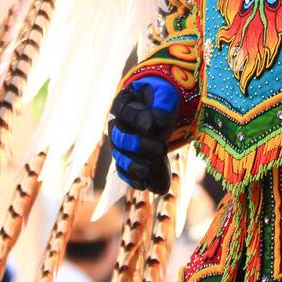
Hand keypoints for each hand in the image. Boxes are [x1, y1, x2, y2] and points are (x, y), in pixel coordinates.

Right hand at [109, 77, 178, 194]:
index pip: (126, 111)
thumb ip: (159, 107)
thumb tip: (151, 126)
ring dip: (133, 166)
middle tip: (162, 149)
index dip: (137, 119)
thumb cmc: (162, 101)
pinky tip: (145, 184)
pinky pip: (124, 172)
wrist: (164, 111)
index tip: (151, 126)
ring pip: (120, 158)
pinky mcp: (126, 160)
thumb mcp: (165, 97)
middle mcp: (116, 125)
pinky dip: (133, 179)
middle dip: (139, 145)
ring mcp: (119, 145)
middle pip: (120, 138)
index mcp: (124, 103)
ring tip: (149, 171)